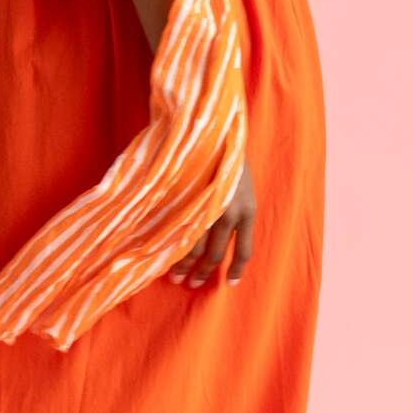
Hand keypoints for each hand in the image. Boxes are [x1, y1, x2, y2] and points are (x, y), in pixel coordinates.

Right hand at [168, 154, 255, 289]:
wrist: (214, 127)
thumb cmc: (227, 154)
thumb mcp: (241, 184)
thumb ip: (236, 209)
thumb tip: (222, 239)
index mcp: (248, 210)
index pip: (244, 251)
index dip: (236, 270)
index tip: (229, 284)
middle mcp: (230, 213)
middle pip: (215, 255)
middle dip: (202, 273)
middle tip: (192, 285)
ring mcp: (206, 207)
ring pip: (194, 247)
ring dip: (183, 265)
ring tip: (174, 277)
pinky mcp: (186, 200)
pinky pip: (178, 231)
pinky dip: (172, 246)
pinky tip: (165, 254)